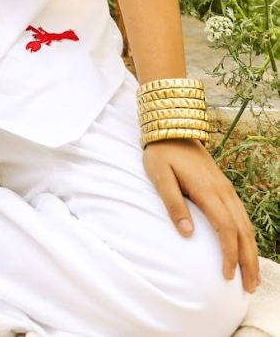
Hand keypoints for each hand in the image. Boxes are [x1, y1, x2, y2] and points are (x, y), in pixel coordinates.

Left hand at [143, 138, 259, 292]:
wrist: (171, 126)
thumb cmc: (161, 153)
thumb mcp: (160, 176)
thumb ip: (173, 204)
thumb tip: (187, 234)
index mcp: (207, 190)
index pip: (226, 229)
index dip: (229, 255)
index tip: (227, 276)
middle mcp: (222, 191)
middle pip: (243, 231)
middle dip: (248, 260)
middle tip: (251, 287)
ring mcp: (225, 188)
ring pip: (246, 223)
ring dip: (251, 250)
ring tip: (253, 275)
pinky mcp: (223, 186)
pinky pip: (241, 214)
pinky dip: (247, 235)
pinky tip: (246, 247)